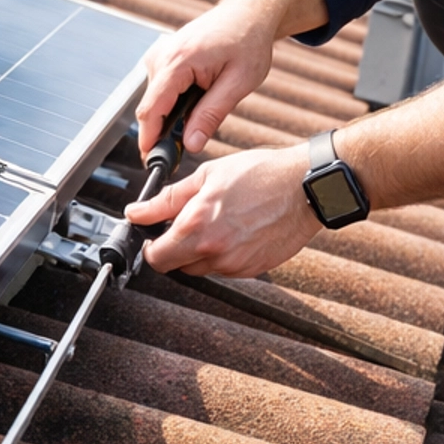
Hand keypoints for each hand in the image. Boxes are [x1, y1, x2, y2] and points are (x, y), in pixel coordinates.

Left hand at [127, 143, 318, 276]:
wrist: (305, 186)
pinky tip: (238, 228)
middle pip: (177, 267)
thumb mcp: (207, 176)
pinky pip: (226, 268)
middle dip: (175, 248)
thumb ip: (166, 199)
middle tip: (189, 223)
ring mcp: (235, 264)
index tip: (155, 236)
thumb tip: (137, 212)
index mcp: (197, 227)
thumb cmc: (261, 174)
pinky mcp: (253, 269)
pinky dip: (224, 253)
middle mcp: (214, 252)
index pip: (156, 258)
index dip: (151, 246)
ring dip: (201, 250)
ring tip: (221, 220)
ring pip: (202, 267)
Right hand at [135, 0, 325, 156]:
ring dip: (173, 115)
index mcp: (178, 60)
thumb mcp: (238, 83)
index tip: (152, 162)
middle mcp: (161, 55)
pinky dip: (175, 101)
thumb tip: (190, 145)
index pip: (152, 109)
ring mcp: (159, 54)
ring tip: (204, 112)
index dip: (149, 139)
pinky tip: (199, 98)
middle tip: (189, 145)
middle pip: (151, 107)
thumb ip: (211, 115)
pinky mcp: (162, 56)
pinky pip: (161, 89)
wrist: (248, 13)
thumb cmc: (248, 42)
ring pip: (156, 99)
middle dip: (165, 131)